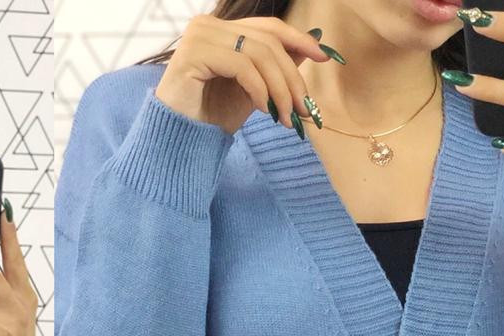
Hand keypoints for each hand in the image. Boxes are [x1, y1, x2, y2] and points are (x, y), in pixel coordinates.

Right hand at [154, 14, 337, 136]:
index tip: (324, 57)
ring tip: (286, 117)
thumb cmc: (210, 118)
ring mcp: (199, 36)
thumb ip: (276, 67)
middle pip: (267, 41)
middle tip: (305, 108)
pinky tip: (265, 111)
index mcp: (220, 29)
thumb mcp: (253, 91)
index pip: (268, 27)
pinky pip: (241, 66)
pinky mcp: (194, 53)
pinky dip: (259, 89)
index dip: (299, 40)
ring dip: (279, 88)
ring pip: (258, 54)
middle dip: (291, 76)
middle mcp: (208, 25)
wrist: (179, 141)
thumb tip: (311, 46)